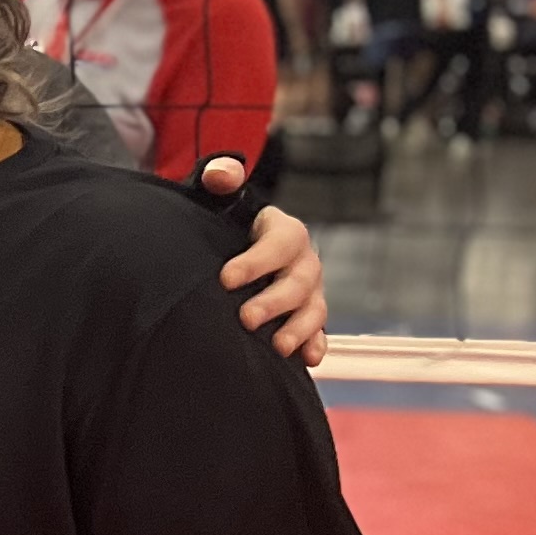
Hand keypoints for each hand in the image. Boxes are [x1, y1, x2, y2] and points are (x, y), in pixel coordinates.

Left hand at [203, 175, 328, 368]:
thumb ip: (220, 179)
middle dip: (275, 301)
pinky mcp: (305, 315)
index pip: (279, 242)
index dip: (256, 261)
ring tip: (278, 346)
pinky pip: (318, 331)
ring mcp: (308, 290)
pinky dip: (315, 344)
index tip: (225, 279)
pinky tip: (307, 360)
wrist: (229, 250)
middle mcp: (302, 261)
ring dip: (299, 328)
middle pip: (300, 281)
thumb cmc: (223, 222)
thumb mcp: (217, 197)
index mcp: (283, 231)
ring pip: (314, 309)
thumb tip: (222, 174)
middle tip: (246, 318)